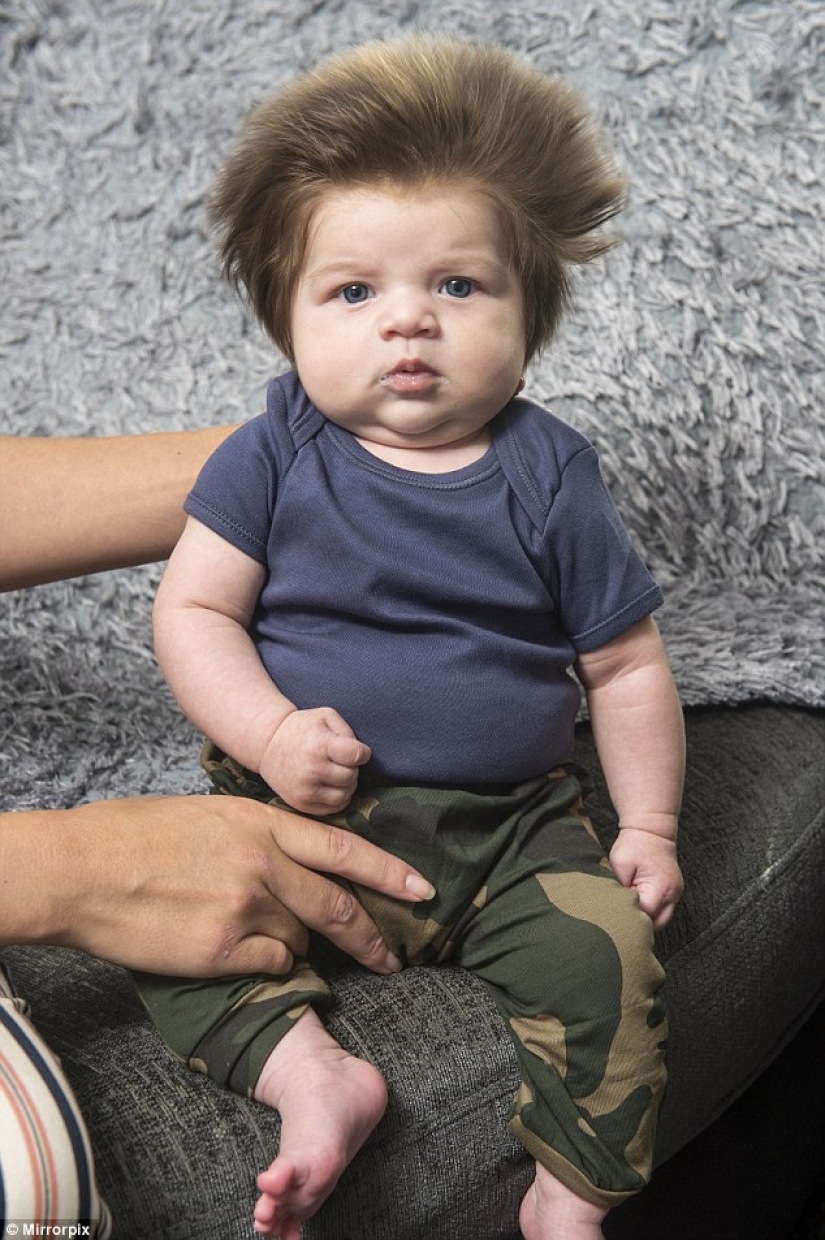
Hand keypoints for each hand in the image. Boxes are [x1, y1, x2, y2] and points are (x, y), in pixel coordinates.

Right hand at [2, 795, 433, 976]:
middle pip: (338, 905)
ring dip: (293, 944)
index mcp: (262, 822)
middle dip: (371, 937)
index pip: (344, 847)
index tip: (422, 889)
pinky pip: (270, 964)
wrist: (84, 868)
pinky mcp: (224, 949)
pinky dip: (264, 964)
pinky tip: (233, 952)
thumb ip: (256, 834)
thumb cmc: (135, 834)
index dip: (389, 872)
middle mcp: (264, 862)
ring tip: (252, 936)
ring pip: (300, 939)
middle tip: (391, 958)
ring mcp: (247, 906)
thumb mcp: (209, 814)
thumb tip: (286, 856)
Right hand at [262, 707, 371, 815]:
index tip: (355, 750)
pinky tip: (329, 785)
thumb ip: (347, 731)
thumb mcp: (324, 716)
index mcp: (319, 745)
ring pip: (345, 795)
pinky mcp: (301, 804)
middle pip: (351, 776)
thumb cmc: (301, 728)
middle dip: (351, 768)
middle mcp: (311, 770)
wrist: (267, 745)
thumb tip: (361, 755)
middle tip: (339, 761)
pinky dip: (337, 798)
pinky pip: (333, 808)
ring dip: (346, 785)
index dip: (362, 752)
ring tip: (335, 773)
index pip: (356, 755)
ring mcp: (305, 790)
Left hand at [608, 828, 683, 930]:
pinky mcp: (674, 891)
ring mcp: (676, 893)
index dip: (629, 916)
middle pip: (656, 924)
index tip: (615, 912)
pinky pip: (663, 909)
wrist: (651, 828)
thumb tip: (615, 906)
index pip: (644, 916)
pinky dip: (651, 911)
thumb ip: (618, 888)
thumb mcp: (619, 864)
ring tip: (630, 910)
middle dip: (639, 923)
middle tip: (621, 917)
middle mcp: (672, 894)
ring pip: (661, 919)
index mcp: (660, 888)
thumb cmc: (634, 843)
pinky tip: (638, 905)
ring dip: (646, 918)